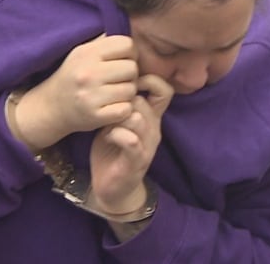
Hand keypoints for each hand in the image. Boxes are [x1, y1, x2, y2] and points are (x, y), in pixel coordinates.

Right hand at [12, 34, 138, 149]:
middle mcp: (88, 73)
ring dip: (127, 93)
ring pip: (131, 90)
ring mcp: (91, 96)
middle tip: (120, 80)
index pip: (127, 44)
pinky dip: (124, 110)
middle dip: (130, 75)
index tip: (123, 61)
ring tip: (115, 93)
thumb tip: (128, 32)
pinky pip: (126, 109)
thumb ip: (103, 41)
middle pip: (132, 68)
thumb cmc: (72, 76)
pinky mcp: (95, 116)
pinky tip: (113, 107)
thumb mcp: (81, 52)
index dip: (130, 53)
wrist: (50, 107)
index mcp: (87, 53)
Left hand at [88, 74, 172, 214]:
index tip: (126, 83)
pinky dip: (116, 134)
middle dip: (121, 103)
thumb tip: (114, 79)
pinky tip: (106, 137)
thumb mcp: (118, 122)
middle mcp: (153, 130)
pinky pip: (130, 139)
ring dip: (116, 119)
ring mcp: (147, 146)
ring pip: (137, 117)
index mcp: (151, 118)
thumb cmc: (112, 151)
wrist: (112, 190)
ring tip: (106, 126)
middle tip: (107, 111)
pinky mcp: (137, 161)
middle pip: (142, 101)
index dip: (149, 80)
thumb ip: (122, 104)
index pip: (164, 90)